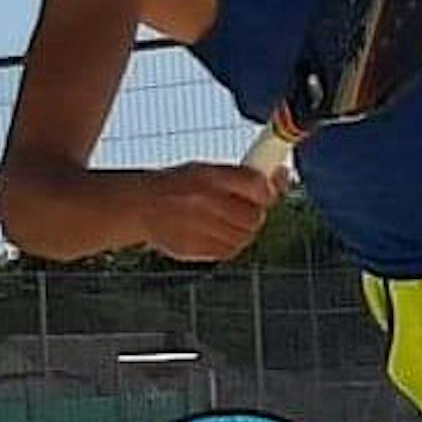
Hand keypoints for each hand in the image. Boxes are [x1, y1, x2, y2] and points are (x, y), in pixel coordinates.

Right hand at [135, 161, 284, 262]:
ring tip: (227, 222)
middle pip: (254, 216)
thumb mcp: (206, 170)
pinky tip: (217, 234)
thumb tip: (280, 178)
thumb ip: (240, 177)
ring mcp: (199, 226)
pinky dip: (230, 244)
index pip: (256, 184)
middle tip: (245, 209)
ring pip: (244, 237)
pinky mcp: (195, 248)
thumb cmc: (178, 186)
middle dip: (255, 214)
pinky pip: (229, 251)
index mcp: (209, 175)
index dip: (271, 188)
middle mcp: (204, 200)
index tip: (272, 187)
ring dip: (243, 231)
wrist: (140, 206)